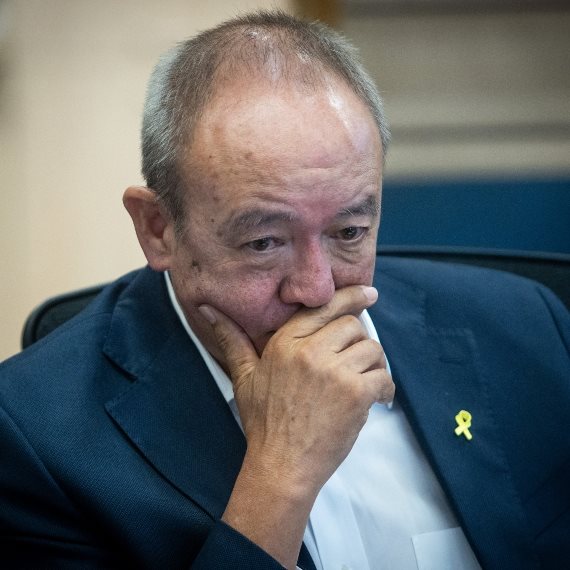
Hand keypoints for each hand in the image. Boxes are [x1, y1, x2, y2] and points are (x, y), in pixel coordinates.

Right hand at [200, 284, 393, 495]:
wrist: (282, 465)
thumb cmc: (264, 422)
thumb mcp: (244, 376)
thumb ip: (232, 339)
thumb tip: (207, 309)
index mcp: (286, 342)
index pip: (324, 306)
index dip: (351, 296)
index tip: (368, 293)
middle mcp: (311, 351)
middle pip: (352, 325)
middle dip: (358, 341)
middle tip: (355, 361)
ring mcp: (334, 372)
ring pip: (371, 349)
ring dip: (373, 364)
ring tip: (365, 380)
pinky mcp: (355, 394)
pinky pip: (383, 376)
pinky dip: (385, 387)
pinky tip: (377, 398)